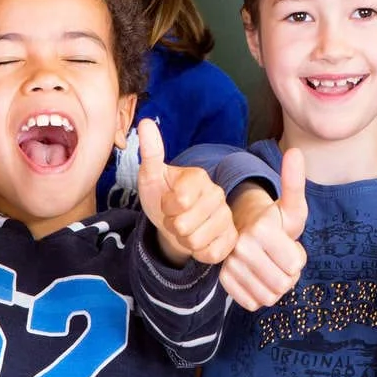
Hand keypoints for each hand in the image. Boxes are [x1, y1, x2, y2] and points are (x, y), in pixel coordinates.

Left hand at [135, 120, 237, 265]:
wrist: (174, 223)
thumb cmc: (162, 197)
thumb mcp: (151, 176)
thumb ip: (151, 152)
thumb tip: (145, 122)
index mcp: (199, 177)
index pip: (178, 201)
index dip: (166, 207)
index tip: (167, 202)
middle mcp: (218, 194)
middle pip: (184, 225)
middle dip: (173, 226)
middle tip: (175, 218)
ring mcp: (227, 217)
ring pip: (196, 241)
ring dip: (184, 241)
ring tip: (186, 230)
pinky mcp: (231, 238)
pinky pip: (211, 254)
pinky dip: (198, 253)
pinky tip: (198, 241)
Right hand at [220, 150, 307, 310]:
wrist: (243, 231)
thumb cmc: (274, 221)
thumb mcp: (290, 205)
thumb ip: (294, 183)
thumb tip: (296, 151)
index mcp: (261, 229)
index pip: (296, 265)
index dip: (297, 257)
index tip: (286, 244)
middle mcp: (241, 247)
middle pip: (284, 284)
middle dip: (288, 274)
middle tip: (279, 257)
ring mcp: (230, 265)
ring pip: (269, 297)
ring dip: (275, 286)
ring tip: (269, 266)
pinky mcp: (224, 281)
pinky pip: (253, 303)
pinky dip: (259, 295)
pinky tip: (257, 277)